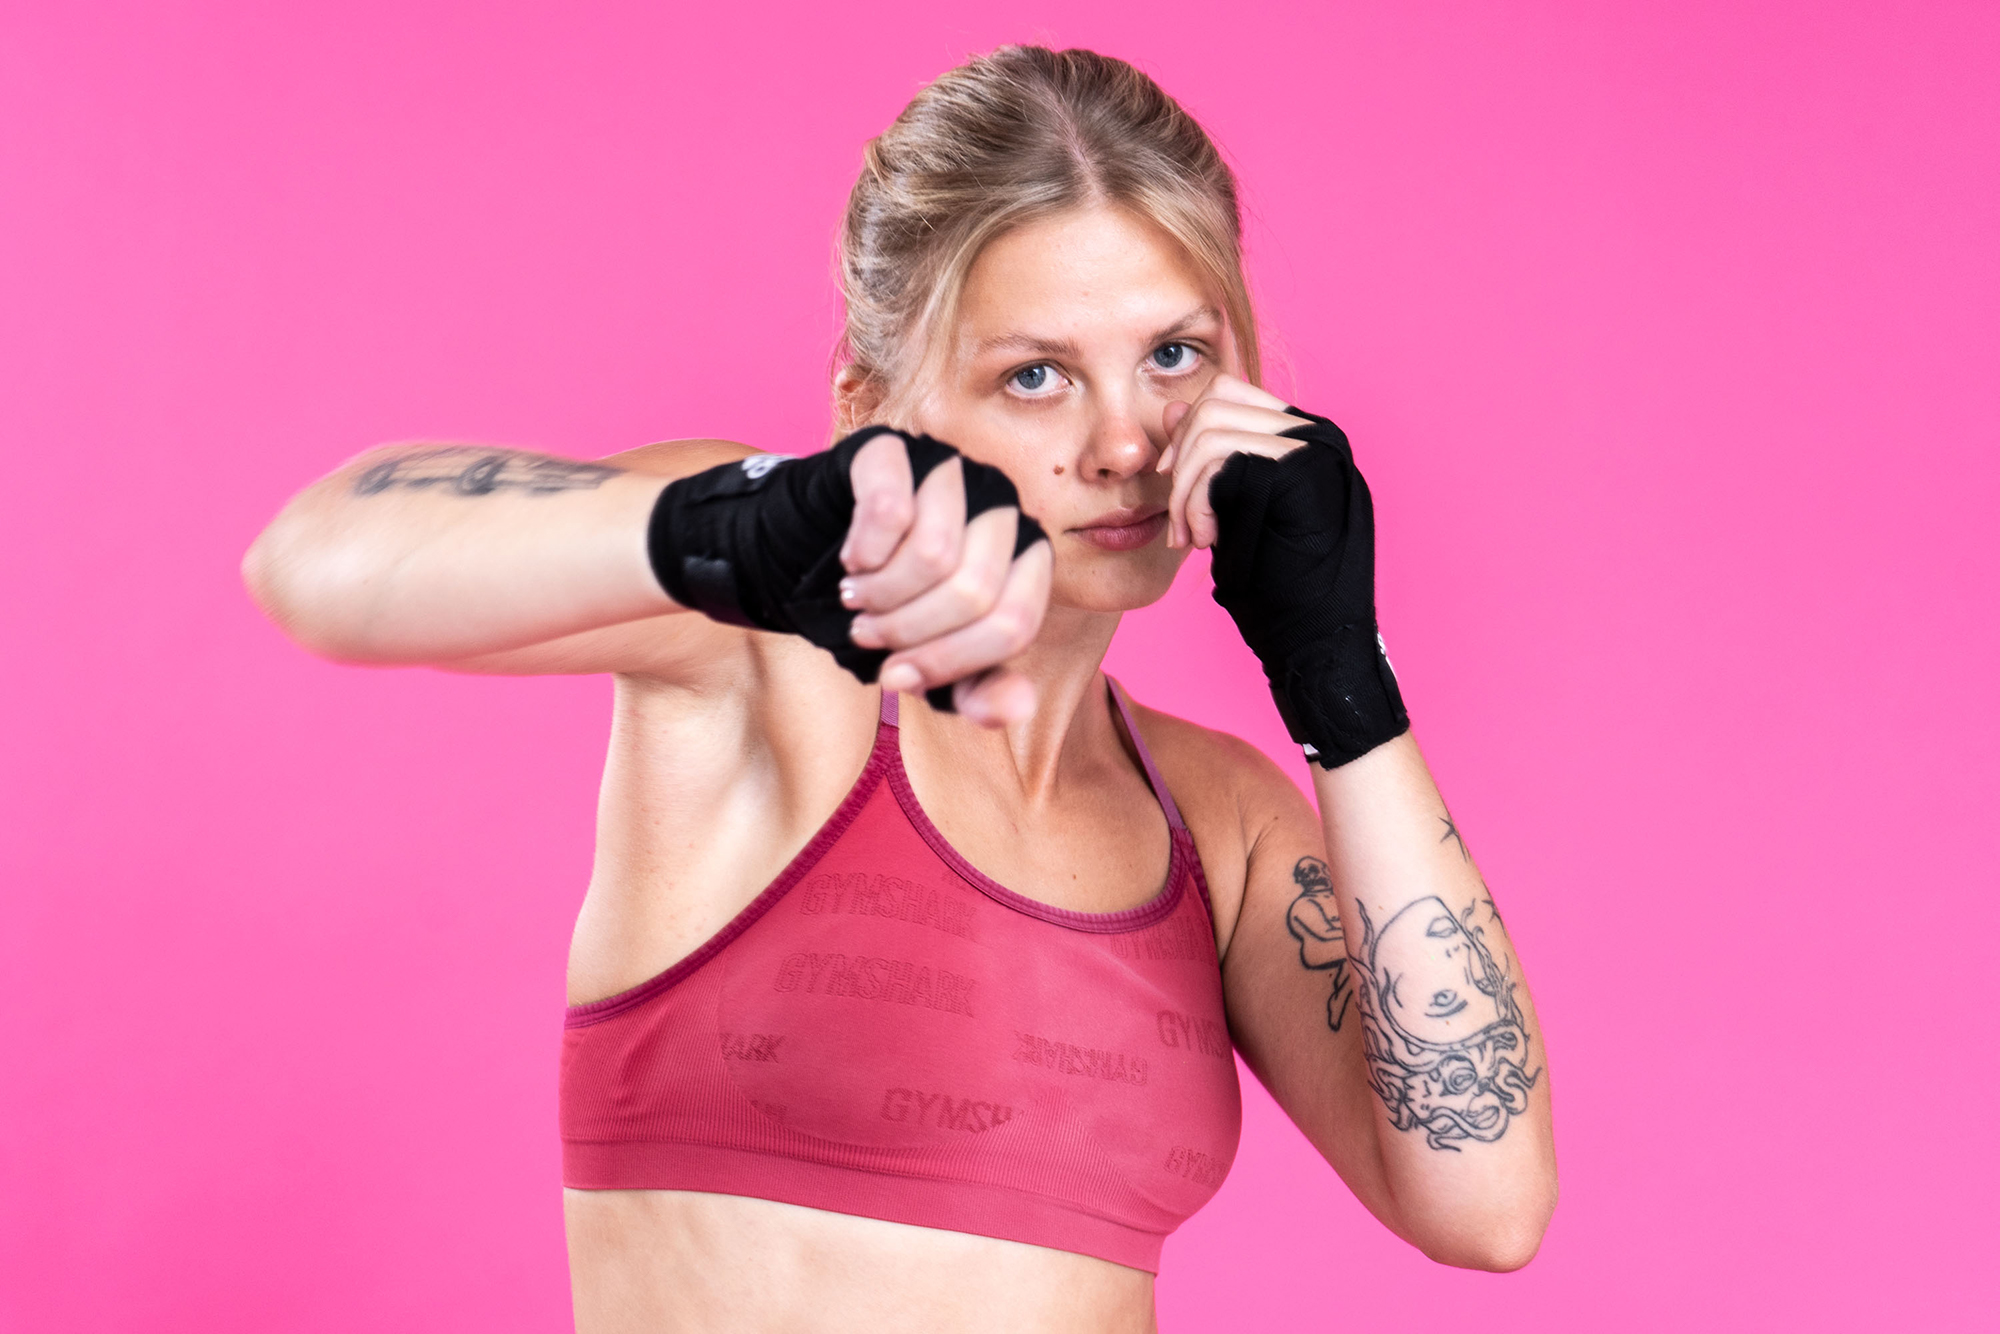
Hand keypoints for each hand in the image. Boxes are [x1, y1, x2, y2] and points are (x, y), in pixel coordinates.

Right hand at [838, 434, 1051, 725]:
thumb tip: (1015, 708)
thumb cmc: (890, 605)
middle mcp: (1003, 505)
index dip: (951, 662)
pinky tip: (853, 561)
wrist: (816, 550)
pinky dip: (862, 553)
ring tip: (859, 600)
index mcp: (1027, 557)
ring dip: (881, 595)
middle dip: (908, 631)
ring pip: (936, 553)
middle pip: (975, 591)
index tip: (897, 676)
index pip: (1015, 623)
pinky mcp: (897, 450)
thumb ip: (977, 689)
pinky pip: (891, 510)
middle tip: (868, 634)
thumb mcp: (932, 661)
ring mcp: (953, 469)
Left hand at [1159, 378, 1410, 767]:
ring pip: (1211, 432)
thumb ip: (1210, 462)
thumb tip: (1171, 409)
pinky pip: (1222, 460)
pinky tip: (1204, 540)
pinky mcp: (1301, 470)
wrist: (1316, 638)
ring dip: (1183, 492)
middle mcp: (1317, 432)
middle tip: (1176, 526)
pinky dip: (1197, 501)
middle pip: (1213, 405)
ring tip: (1188, 538)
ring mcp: (1314, 447)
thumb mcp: (1234, 513)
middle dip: (1178, 466)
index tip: (1167, 481)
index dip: (1184, 431)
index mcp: (1305, 437)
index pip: (1227, 393)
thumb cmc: (1278, 587)